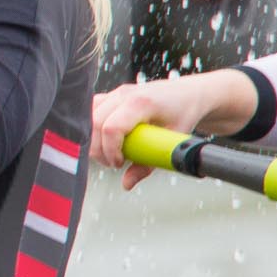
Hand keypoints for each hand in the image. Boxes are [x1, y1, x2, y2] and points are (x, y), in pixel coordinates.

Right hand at [91, 72, 256, 189]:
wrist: (188, 93)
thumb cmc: (183, 114)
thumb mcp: (169, 142)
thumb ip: (147, 165)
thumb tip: (127, 183)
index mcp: (141, 103)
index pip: (111, 128)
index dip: (110, 151)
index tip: (119, 164)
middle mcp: (124, 94)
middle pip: (94, 124)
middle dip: (99, 150)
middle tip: (115, 162)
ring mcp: (116, 93)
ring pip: (88, 117)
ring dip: (94, 139)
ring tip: (111, 151)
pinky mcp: (111, 95)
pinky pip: (91, 110)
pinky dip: (93, 127)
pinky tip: (105, 138)